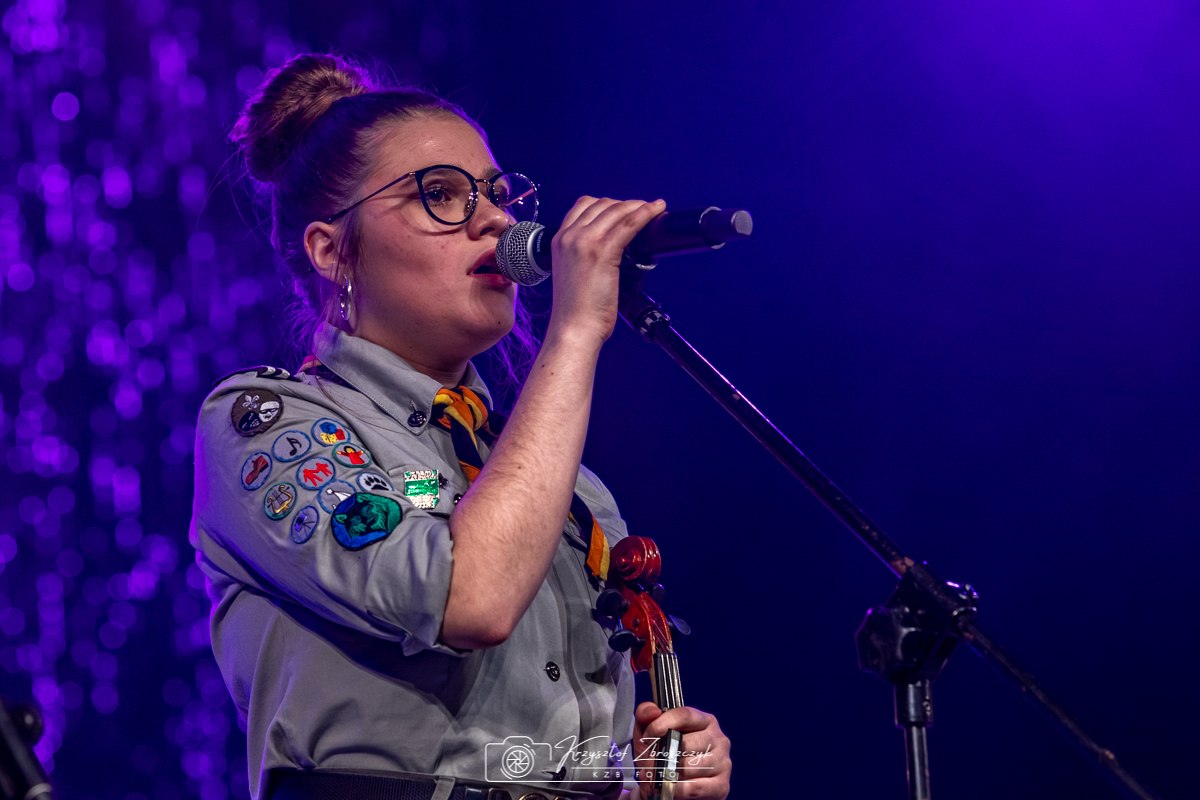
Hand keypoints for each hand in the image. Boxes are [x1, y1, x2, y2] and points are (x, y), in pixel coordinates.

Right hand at [547, 196, 666, 347]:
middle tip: (643, 210)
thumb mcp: (573, 273)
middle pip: (602, 205)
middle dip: (625, 204)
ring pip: (617, 211)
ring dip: (639, 205)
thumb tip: (616, 247)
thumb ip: (586, 256)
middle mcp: (570, 236)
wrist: (573, 328)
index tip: (624, 209)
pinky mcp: (603, 251)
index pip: (583, 206)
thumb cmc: (576, 310)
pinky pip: (629, 223)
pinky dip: (646, 213)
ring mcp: (584, 241)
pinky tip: (656, 211)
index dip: (608, 204)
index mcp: (559, 240)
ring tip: (653, 208)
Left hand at [631, 701, 731, 799]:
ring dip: (667, 773)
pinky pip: (694, 787)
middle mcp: (718, 739)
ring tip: (657, 776)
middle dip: (661, 755)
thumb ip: (646, 715)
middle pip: (686, 742)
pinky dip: (676, 789)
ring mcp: (723, 763)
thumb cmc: (663, 756)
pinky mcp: (721, 785)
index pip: (685, 715)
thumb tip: (652, 711)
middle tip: (648, 763)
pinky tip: (669, 787)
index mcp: (704, 721)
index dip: (663, 724)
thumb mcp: (650, 733)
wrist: (669, 786)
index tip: (648, 735)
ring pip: (689, 766)